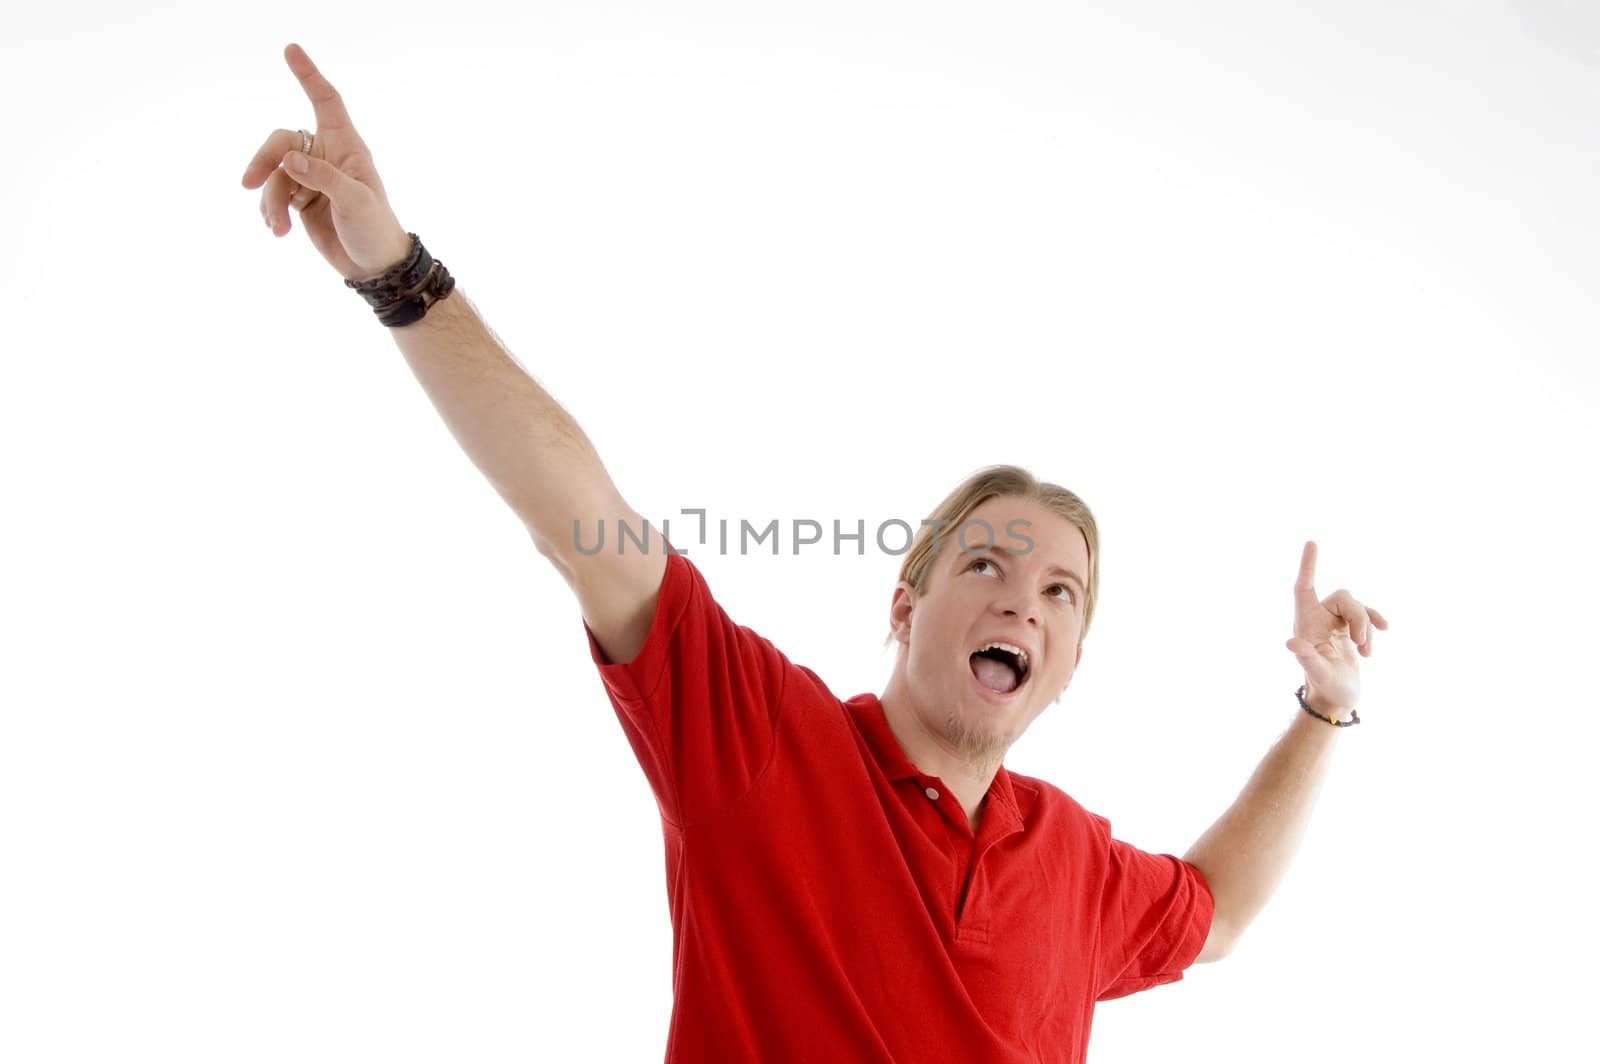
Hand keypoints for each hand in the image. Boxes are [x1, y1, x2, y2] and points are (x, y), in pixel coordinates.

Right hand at [240, 43, 413, 280]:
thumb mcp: (355, 202)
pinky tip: (276, 229)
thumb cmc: (375, 228)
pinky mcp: (300, 199)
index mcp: (347, 146)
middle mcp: (326, 156)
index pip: (326, 102)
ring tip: (277, 227)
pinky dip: (270, 210)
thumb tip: (289, 159)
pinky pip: (273, 194)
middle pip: (283, 141)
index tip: (290, 50)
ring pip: (274, 173)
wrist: (374, 266)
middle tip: (247, 183)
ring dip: (270, 199)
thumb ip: (322, 178)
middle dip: (263, 160)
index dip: (309, 76)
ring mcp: (310, 177)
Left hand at [1284, 541, 1387, 717]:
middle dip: (1359, 617)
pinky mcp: (1349, 629)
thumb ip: (1307, 658)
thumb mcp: (1318, 674)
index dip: (1308, 566)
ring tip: (1365, 652)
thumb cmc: (1326, 688)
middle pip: (1343, 598)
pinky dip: (1375, 622)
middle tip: (1360, 644)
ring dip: (1366, 627)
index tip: (1312, 542)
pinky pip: (1366, 614)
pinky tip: (1385, 630)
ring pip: (1357, 607)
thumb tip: (1290, 643)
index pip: (1304, 587)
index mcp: (1306, 623)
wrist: (1338, 699)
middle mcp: (1319, 619)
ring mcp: (1335, 623)